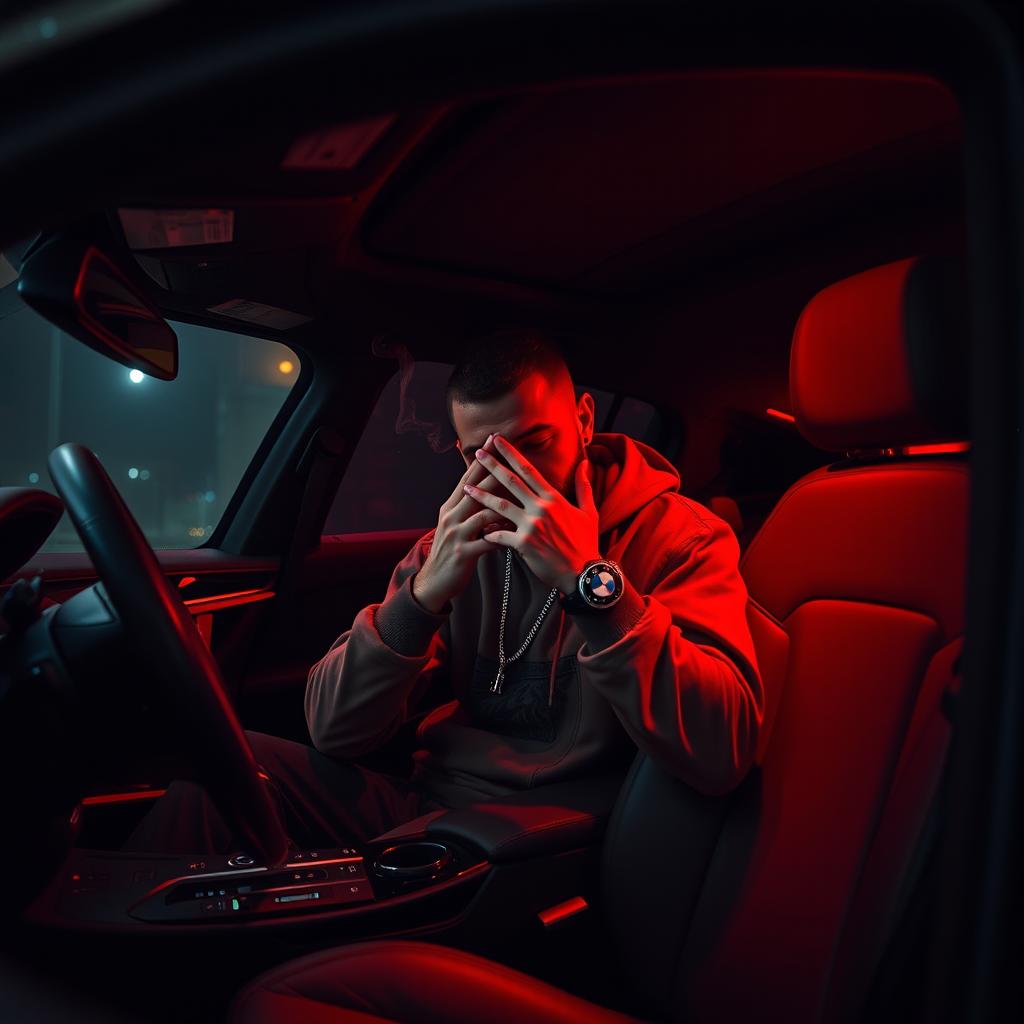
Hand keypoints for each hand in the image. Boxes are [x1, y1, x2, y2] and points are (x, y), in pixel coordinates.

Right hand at [413, 434, 510, 611]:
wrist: (434, 582)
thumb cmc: (453, 551)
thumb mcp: (457, 525)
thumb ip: (472, 507)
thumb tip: (491, 489)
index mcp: (451, 506)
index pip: (468, 477)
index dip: (482, 458)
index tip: (495, 439)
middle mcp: (451, 515)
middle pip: (475, 488)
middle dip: (493, 469)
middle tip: (510, 452)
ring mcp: (456, 534)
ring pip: (482, 511)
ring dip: (503, 502)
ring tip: (523, 493)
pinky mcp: (463, 552)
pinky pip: (487, 540)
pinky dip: (503, 534)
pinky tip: (518, 530)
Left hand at [464, 434, 599, 593]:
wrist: (583, 574)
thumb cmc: (585, 543)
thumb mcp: (588, 512)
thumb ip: (584, 486)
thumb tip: (584, 463)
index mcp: (553, 498)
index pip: (528, 470)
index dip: (511, 453)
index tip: (498, 440)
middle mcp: (541, 507)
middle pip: (511, 481)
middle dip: (492, 466)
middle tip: (477, 453)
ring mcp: (531, 525)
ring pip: (500, 505)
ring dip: (481, 496)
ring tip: (466, 488)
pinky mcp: (524, 544)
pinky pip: (499, 535)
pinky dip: (489, 533)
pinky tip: (479, 531)